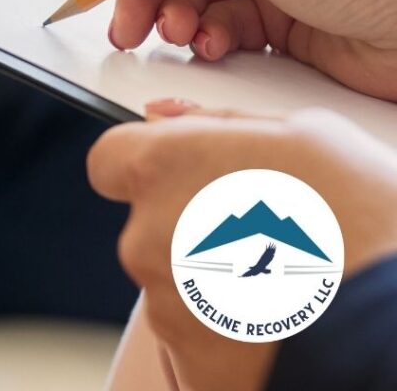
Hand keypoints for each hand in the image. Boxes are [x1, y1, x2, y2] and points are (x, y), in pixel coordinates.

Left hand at [88, 104, 396, 390]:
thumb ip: (219, 122)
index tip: (176, 177)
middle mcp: (147, 236)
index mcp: (164, 168)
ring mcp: (164, 307)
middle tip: (260, 237)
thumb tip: (170, 115)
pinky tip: (278, 325)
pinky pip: (194, 340)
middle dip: (190, 229)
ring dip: (211, 283)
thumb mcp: (308, 136)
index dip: (144, 168)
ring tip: (283, 284)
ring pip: (173, 285)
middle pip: (147, 226)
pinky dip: (226, 334)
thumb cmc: (370, 228)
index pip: (110, 161)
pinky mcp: (188, 366)